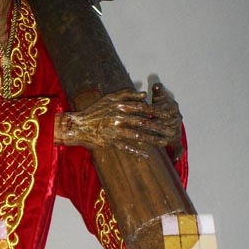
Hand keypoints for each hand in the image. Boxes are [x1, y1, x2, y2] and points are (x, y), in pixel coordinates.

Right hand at [54, 87, 181, 157]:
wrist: (78, 126)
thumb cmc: (94, 111)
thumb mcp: (109, 98)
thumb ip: (127, 94)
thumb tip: (144, 94)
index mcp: (120, 106)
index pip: (142, 109)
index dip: (156, 112)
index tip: (168, 115)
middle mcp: (119, 117)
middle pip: (143, 123)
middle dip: (158, 127)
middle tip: (170, 131)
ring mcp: (115, 130)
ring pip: (138, 136)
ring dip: (152, 140)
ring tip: (163, 143)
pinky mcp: (111, 141)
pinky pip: (127, 147)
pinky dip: (137, 152)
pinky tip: (147, 155)